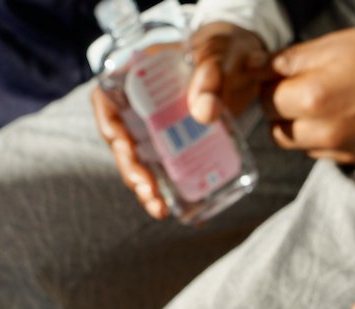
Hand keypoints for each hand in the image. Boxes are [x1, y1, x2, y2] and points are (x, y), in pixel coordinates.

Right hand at [92, 24, 268, 217]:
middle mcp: (140, 107)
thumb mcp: (221, 55)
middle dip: (132, 170)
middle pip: (123, 141)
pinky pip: (169, 171)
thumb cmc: (226, 51)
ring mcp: (157, 130)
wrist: (247, 64)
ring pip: (142, 162)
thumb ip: (212, 76)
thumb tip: (203, 113)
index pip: (106, 102)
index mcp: (138, 76)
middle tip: (149, 192)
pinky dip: (176, 192)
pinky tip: (190, 212)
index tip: (123, 146)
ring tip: (161, 209)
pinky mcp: (177, 147)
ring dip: (148, 188)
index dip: (109, 127)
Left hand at [264, 25, 354, 163]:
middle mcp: (323, 132)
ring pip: (298, 144)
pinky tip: (340, 116)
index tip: (283, 74)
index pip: (265, 100)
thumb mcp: (336, 43)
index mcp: (312, 98)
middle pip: (276, 128)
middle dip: (281, 108)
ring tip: (321, 102)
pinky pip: (322, 153)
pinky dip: (321, 137)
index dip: (270, 83)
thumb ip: (292, 60)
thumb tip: (257, 68)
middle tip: (300, 87)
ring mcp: (340, 150)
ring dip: (299, 126)